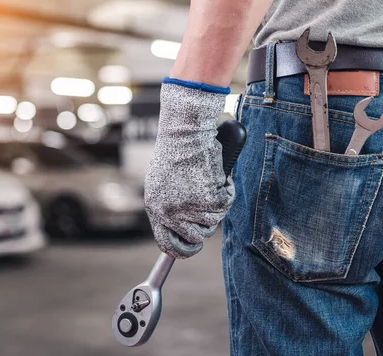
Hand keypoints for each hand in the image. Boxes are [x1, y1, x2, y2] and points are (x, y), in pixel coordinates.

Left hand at [145, 81, 234, 258]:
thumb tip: (181, 226)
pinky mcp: (209, 200)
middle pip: (195, 237)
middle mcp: (169, 213)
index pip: (167, 244)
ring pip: (214, 220)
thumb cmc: (175, 151)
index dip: (183, 249)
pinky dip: (227, 189)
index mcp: (155, 209)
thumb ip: (168, 206)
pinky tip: (217, 173)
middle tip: (209, 209)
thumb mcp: (162, 183)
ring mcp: (189, 208)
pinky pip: (226, 203)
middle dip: (205, 227)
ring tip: (208, 178)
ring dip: (216, 202)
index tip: (195, 246)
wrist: (185, 133)